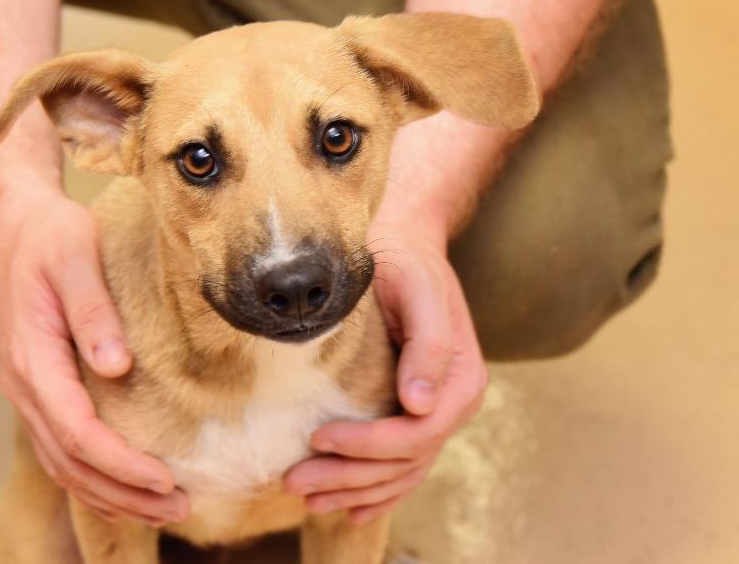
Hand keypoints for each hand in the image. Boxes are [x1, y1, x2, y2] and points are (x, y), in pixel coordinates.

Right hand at [0, 187, 188, 525]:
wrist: (15, 227)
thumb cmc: (50, 237)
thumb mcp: (75, 257)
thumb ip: (93, 311)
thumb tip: (115, 367)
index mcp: (33, 357)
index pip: (76, 430)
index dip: (121, 463)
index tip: (166, 479)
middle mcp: (24, 384)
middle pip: (70, 460)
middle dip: (123, 492)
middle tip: (179, 507)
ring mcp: (28, 391)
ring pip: (63, 463)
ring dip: (110, 493)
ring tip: (162, 508)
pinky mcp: (40, 389)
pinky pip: (60, 448)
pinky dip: (92, 477)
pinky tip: (124, 489)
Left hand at [284, 221, 487, 522]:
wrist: (404, 248)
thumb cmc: (405, 265)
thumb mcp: (417, 291)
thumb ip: (428, 344)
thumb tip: (420, 404)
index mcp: (461, 377)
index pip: (418, 432)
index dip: (370, 445)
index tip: (321, 438)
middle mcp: (452, 402)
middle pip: (404, 460)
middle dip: (349, 477)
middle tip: (294, 480)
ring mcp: (433, 413)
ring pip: (398, 471)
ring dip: (353, 490)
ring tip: (305, 497)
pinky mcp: (411, 415)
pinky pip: (399, 466)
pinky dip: (374, 490)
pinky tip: (346, 507)